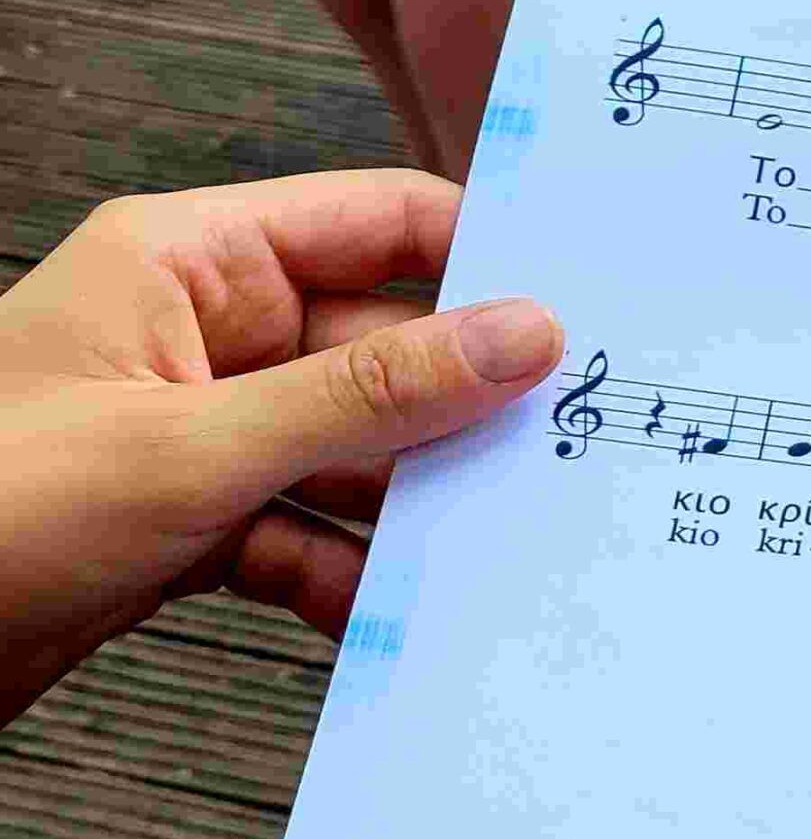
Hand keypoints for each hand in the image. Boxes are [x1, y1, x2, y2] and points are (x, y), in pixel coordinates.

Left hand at [0, 170, 561, 721]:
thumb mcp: (195, 450)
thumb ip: (373, 394)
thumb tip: (524, 333)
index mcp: (188, 260)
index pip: (379, 222)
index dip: (487, 259)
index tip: (593, 310)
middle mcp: (201, 329)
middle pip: (383, 345)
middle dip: (465, 407)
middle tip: (572, 456)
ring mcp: (198, 425)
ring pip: (356, 446)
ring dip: (415, 502)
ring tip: (498, 546)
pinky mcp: (190, 516)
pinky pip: (306, 527)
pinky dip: (349, 572)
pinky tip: (393, 616)